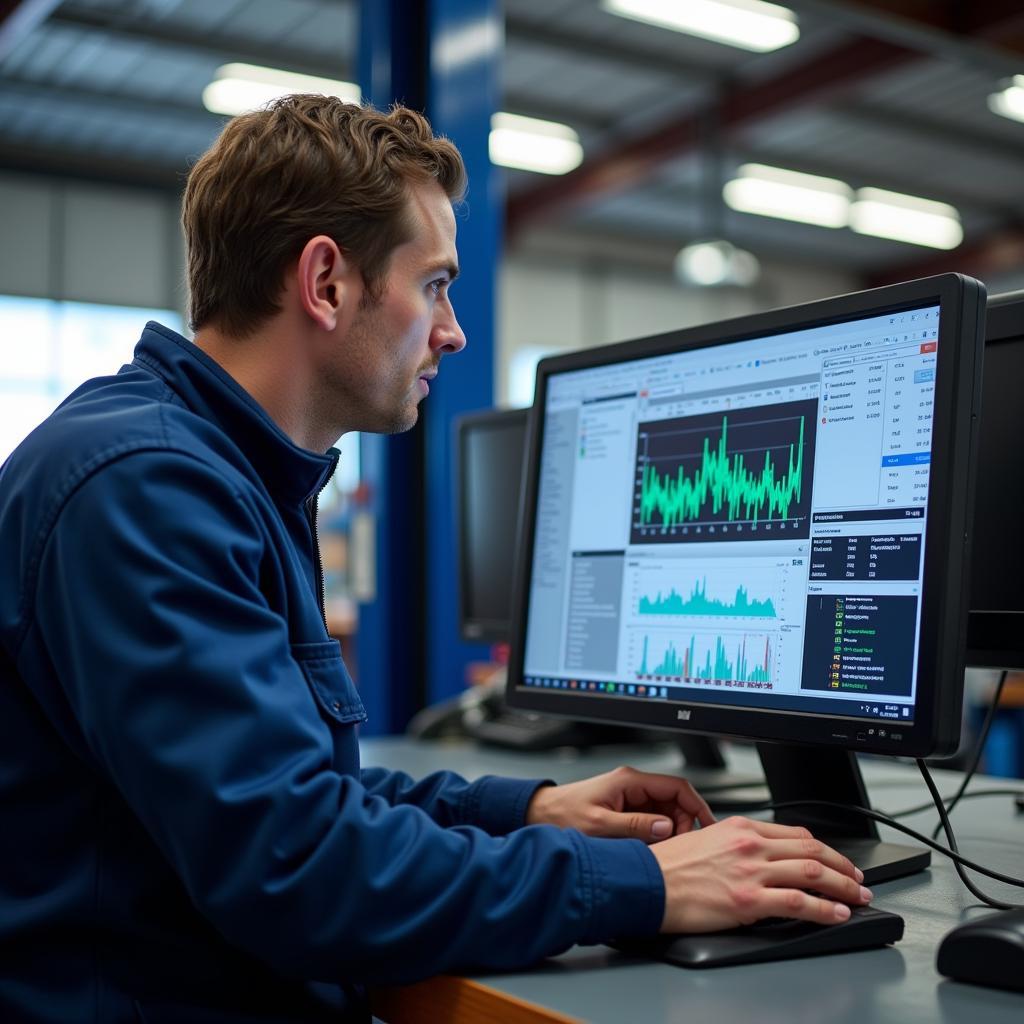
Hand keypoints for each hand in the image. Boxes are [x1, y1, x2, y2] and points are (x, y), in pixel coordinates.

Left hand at [525, 765, 714, 842]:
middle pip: (675, 800)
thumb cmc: (563, 816)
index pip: (677, 786)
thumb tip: (667, 828)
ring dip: (672, 831)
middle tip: (682, 846)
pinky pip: (653, 820)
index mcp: (630, 781)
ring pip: (666, 812)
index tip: (708, 824)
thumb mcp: (600, 825)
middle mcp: (633, 786)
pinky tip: (655, 849)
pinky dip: (659, 835)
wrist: (541, 816)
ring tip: (667, 851)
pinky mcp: (626, 810)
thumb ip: (635, 826)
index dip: (697, 805)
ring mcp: (631, 798)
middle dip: (684, 822)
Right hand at [649, 817, 870, 931]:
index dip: (823, 848)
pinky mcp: (749, 900)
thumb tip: (755, 857)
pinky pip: (799, 903)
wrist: (646, 882)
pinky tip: (837, 914)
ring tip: (857, 897)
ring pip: (813, 873)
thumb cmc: (667, 865)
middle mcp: (750, 844)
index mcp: (740, 828)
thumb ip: (734, 845)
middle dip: (842, 866)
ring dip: (843, 887)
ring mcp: (752, 871)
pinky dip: (825, 909)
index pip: (794, 834)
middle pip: (812, 850)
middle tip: (858, 880)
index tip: (834, 859)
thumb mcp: (704, 840)